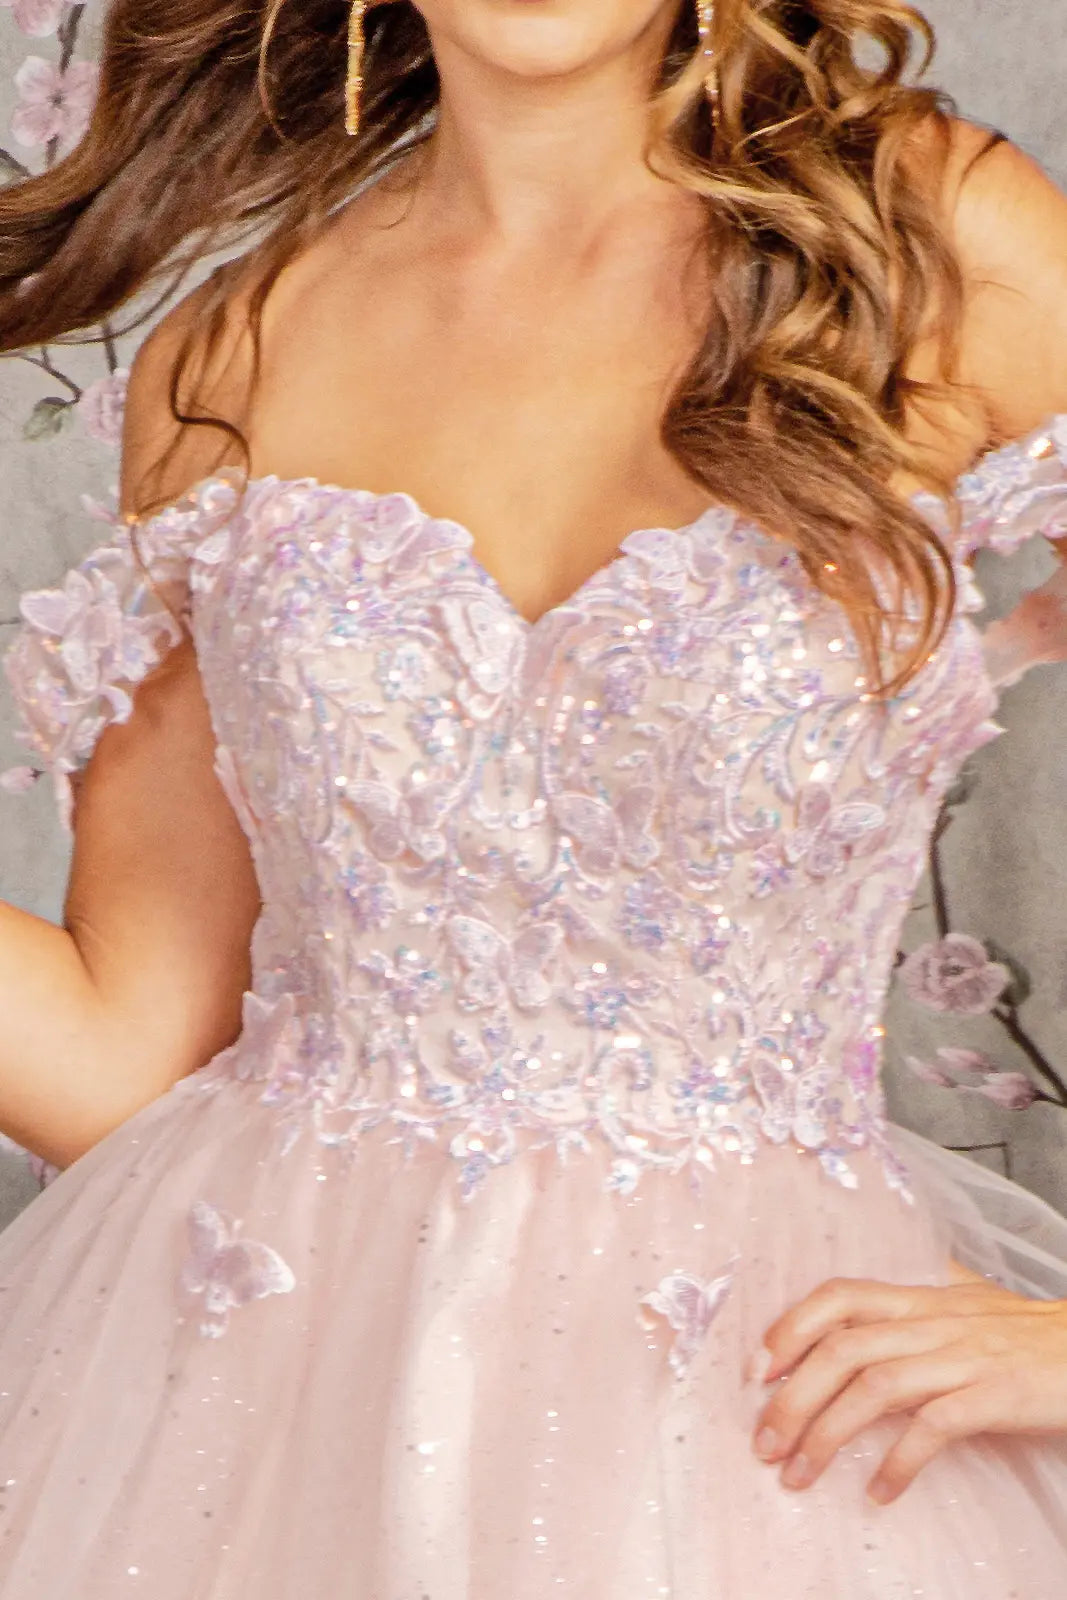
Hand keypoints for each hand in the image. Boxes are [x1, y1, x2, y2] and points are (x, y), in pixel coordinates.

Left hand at [748, 1275, 1066, 1503]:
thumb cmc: (1025, 1331)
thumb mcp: (966, 1301)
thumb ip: (918, 1296)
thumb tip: (873, 1292)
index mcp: (918, 1300)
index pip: (839, 1295)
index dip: (790, 1327)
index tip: (756, 1371)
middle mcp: (932, 1322)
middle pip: (842, 1349)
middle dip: (793, 1397)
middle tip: (763, 1444)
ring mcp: (962, 1357)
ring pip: (875, 1387)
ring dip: (828, 1433)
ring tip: (798, 1475)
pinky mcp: (993, 1395)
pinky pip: (933, 1427)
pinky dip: (899, 1461)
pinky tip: (878, 1491)